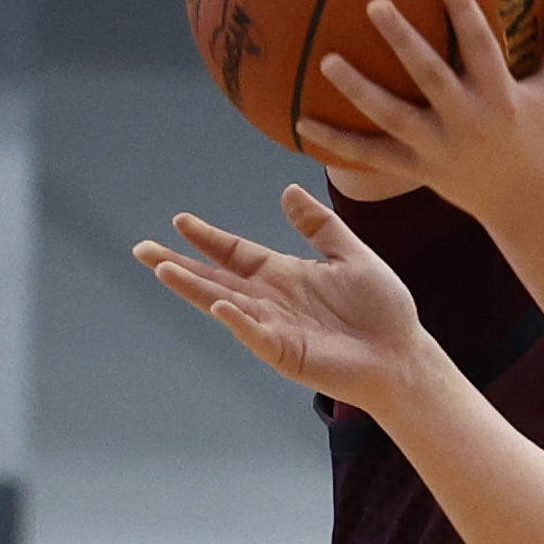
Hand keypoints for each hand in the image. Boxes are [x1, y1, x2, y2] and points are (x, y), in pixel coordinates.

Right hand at [133, 186, 430, 411]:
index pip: (236, 253)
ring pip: (225, 304)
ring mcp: (274, 328)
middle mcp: (271, 300)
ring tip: (164, 270)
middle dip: (180, 264)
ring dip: (195, 288)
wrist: (401, 353)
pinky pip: (256, 335)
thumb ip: (319, 225)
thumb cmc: (381, 309)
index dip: (209, 238)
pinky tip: (220, 307)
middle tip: (142, 249)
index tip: (181, 221)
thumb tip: (289, 189)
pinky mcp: (285, 353)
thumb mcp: (350, 255)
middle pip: (216, 278)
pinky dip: (238, 322)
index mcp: (284, 275)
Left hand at [297, 0, 543, 230]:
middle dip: (402, 40)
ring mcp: (438, 147)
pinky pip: (371, 156)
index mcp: (499, 95)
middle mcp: (466, 120)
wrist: (528, 200)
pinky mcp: (417, 169)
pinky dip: (337, 141)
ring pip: (391, 118)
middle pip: (428, 76)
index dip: (462, 8)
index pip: (479, 44)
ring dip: (358, 91)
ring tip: (327, 61)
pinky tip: (301, 119)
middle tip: (374, 3)